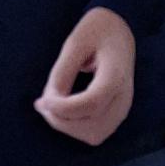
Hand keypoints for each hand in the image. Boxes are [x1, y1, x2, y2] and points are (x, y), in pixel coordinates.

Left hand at [35, 7, 134, 146]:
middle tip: (42, 102)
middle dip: (61, 120)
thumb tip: (49, 100)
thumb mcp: (75, 42)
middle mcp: (124, 97)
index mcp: (116, 75)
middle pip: (92, 127)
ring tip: (51, 106)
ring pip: (94, 135)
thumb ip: (62, 71)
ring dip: (67, 126)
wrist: (120, 30)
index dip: (62, 108)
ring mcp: (123, 108)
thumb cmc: (98, 30)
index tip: (40, 100)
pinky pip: (95, 132)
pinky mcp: (117, 114)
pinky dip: (75, 127)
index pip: (92, 104)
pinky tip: (63, 110)